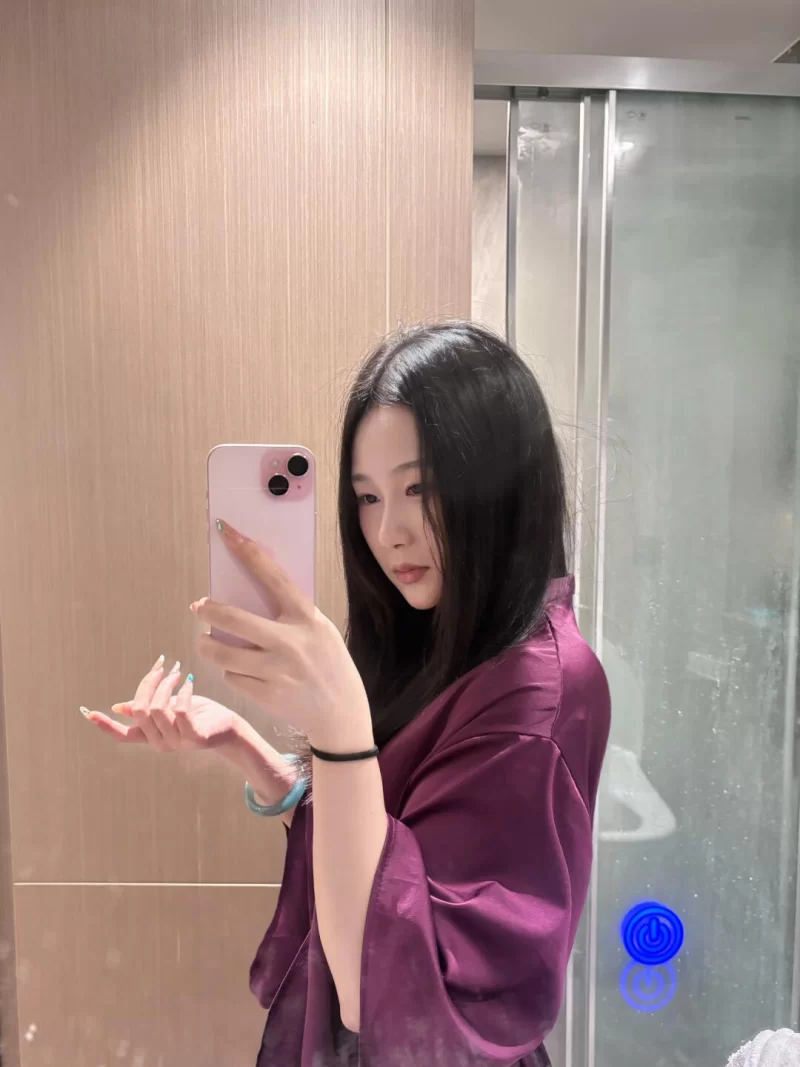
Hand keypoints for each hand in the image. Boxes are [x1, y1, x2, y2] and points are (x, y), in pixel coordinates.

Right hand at [81, 655, 240, 752]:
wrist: (230, 729)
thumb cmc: (201, 715)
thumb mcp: (171, 709)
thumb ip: (147, 709)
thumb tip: (119, 707)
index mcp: (151, 737)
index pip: (123, 735)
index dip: (105, 725)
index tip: (87, 712)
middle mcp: (159, 743)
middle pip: (140, 710)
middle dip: (148, 683)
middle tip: (162, 667)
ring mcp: (177, 743)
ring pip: (158, 708)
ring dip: (167, 684)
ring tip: (178, 673)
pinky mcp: (194, 738)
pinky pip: (180, 710)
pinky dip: (184, 691)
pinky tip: (190, 682)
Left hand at [193, 520, 373, 751]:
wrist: (340, 713)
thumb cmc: (328, 663)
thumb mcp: (319, 630)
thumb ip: (291, 614)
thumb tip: (249, 593)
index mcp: (307, 618)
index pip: (272, 576)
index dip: (247, 551)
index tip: (226, 532)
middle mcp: (290, 642)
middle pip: (233, 618)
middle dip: (208, 610)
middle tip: (199, 607)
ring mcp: (276, 671)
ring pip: (222, 652)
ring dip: (208, 645)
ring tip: (206, 641)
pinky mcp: (265, 695)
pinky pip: (232, 677)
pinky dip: (232, 672)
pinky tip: (242, 672)